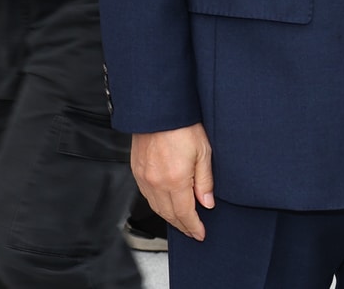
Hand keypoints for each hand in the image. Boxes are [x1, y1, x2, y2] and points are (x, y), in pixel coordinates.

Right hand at [131, 124, 214, 240]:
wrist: (159, 109)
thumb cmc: (183, 125)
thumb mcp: (204, 151)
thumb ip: (205, 180)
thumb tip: (207, 202)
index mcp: (175, 180)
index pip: (184, 213)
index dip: (193, 226)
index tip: (200, 234)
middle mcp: (156, 182)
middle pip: (169, 214)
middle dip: (182, 225)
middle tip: (192, 231)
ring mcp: (144, 177)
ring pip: (156, 207)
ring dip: (169, 217)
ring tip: (181, 221)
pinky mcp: (137, 170)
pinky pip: (147, 195)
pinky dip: (157, 204)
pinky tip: (165, 203)